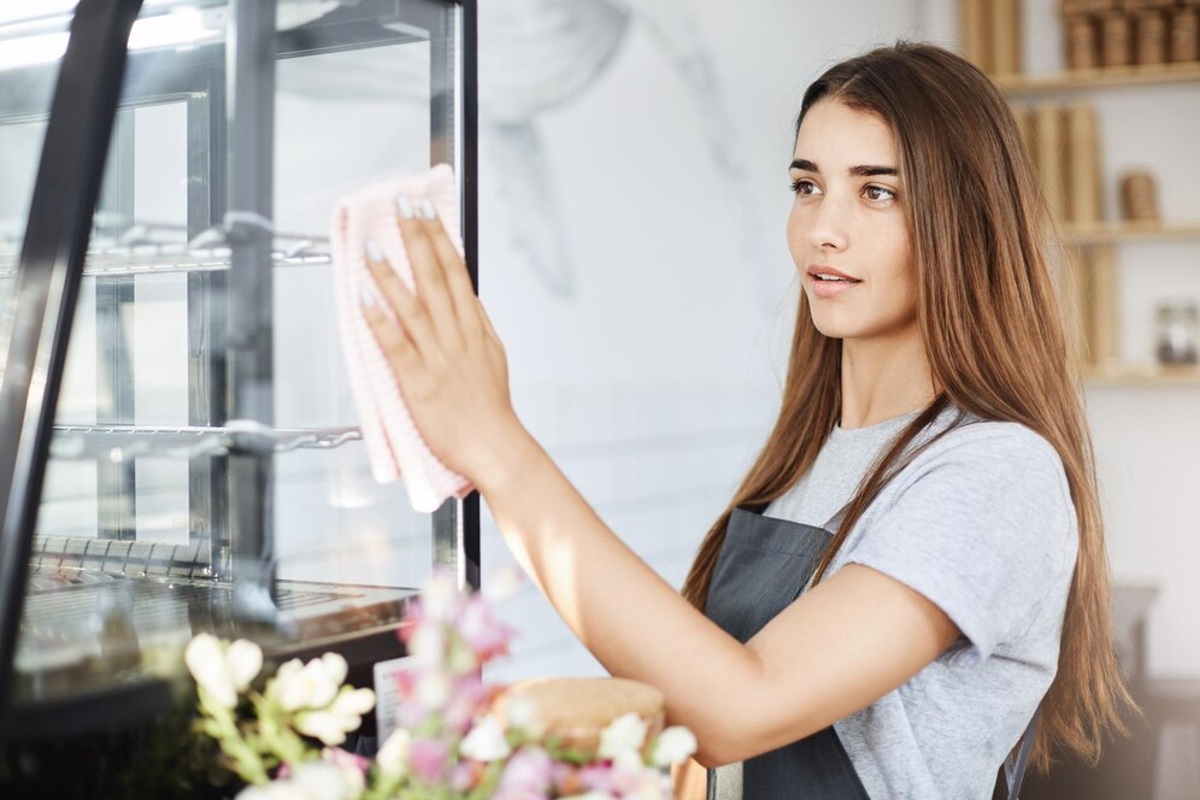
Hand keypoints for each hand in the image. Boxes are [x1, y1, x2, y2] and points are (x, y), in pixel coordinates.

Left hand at [361, 195, 523, 481]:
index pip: (455, 272)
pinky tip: (364, 296)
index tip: (425, 209)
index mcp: (473, 327)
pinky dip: (379, 318)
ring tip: (374, 245)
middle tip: (402, 206)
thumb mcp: (493, 355)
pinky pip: (396, 344)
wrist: (493, 446)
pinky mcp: (418, 380)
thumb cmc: (489, 408)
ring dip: (391, 272)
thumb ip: (478, 323)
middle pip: (434, 277)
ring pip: (413, 305)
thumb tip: (467, 296)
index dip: (439, 237)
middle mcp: (456, 335)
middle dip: (417, 238)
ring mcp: (437, 356)